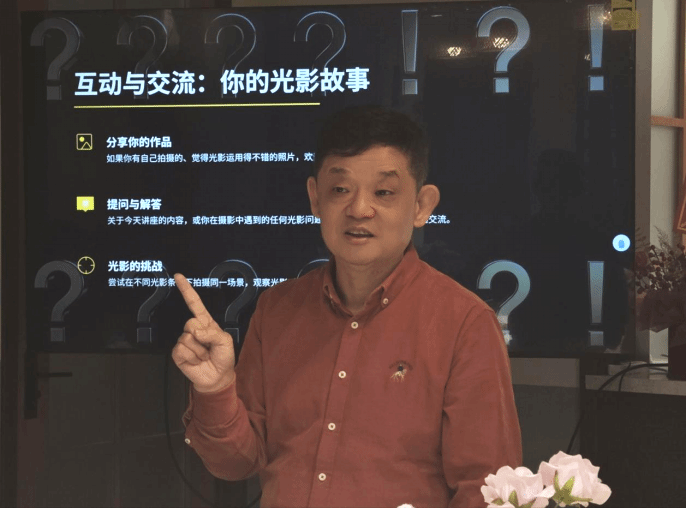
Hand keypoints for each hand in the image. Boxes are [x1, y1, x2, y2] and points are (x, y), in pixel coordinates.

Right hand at [172, 273, 235, 392]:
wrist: (217, 377)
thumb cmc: (223, 357)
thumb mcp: (226, 341)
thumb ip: (213, 333)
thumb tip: (195, 331)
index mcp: (206, 322)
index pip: (194, 303)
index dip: (186, 290)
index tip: (178, 277)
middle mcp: (193, 329)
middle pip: (190, 322)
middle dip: (202, 336)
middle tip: (209, 347)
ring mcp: (184, 341)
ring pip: (187, 338)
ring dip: (199, 350)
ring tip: (204, 356)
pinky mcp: (178, 353)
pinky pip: (181, 349)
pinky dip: (192, 357)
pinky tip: (196, 361)